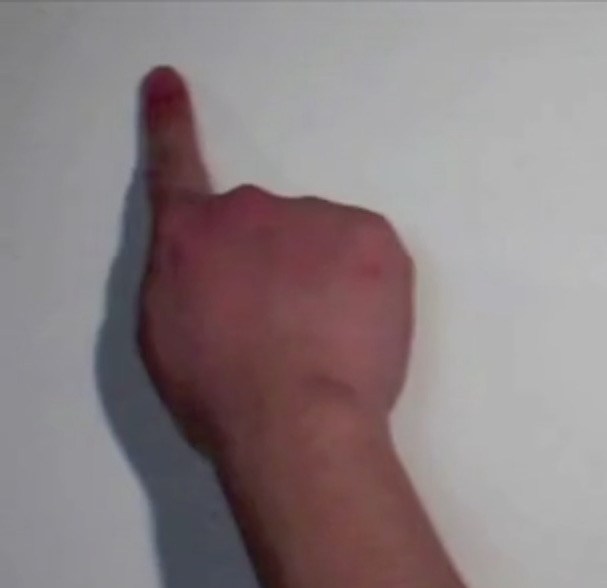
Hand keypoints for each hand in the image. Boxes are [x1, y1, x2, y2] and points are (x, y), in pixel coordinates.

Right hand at [138, 67, 413, 455]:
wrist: (295, 420)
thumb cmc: (223, 396)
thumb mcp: (167, 336)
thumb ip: (186, 279)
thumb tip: (217, 271)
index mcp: (189, 236)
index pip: (175, 169)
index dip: (171, 124)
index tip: (169, 82)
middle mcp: (249, 210)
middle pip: (270, 228)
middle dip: (281, 266)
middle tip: (289, 330)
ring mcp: (315, 216)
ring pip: (326, 242)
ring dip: (329, 278)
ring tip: (326, 341)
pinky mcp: (372, 234)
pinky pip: (371, 253)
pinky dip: (371, 286)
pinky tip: (359, 330)